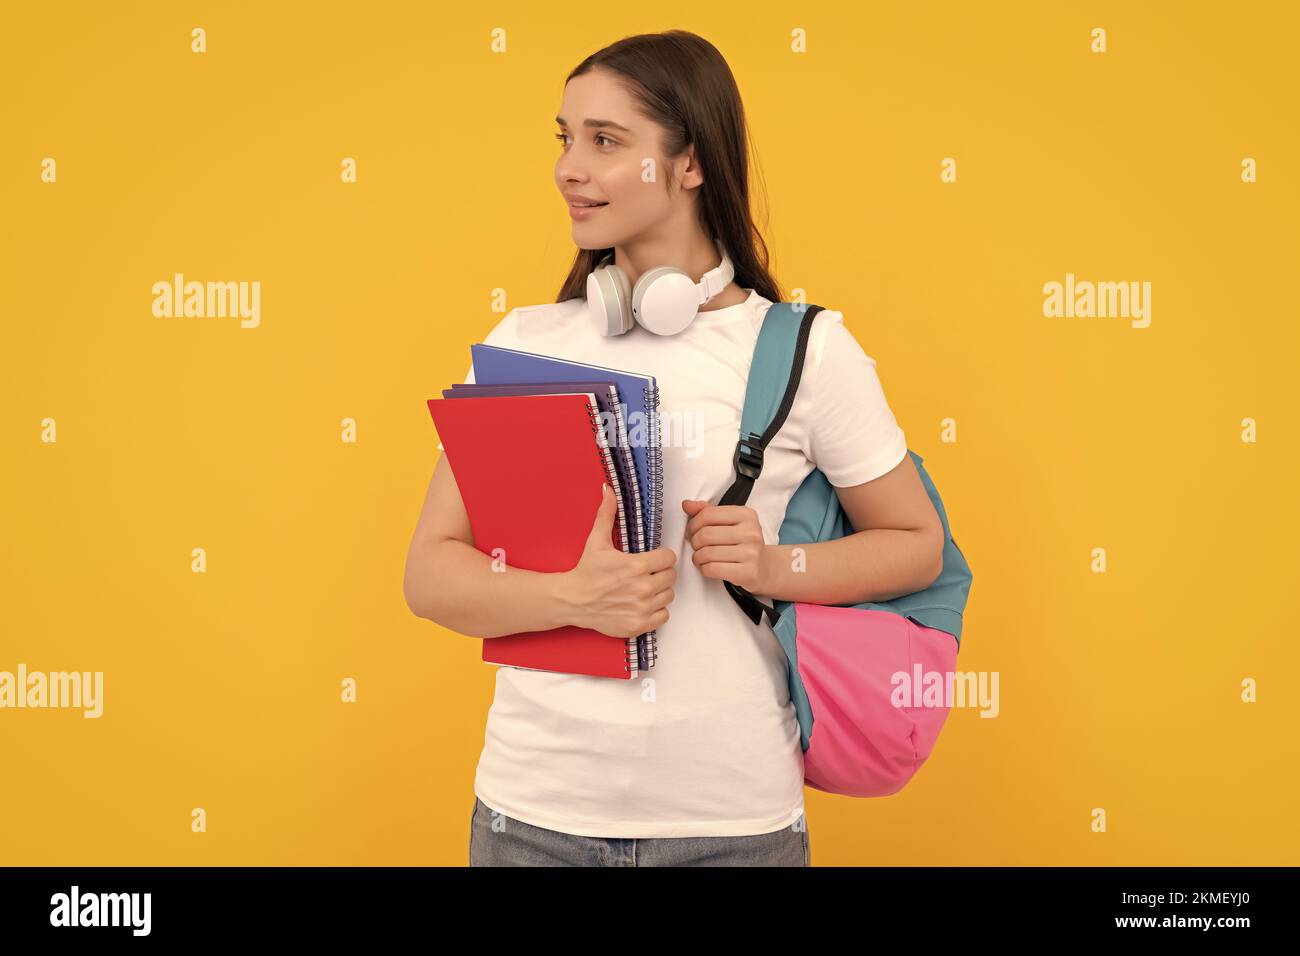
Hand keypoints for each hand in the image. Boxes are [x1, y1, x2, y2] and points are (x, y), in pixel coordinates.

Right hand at [561, 484, 677, 638]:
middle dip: (660, 573)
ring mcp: (642, 608)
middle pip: (671, 576)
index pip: (669, 558)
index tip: (651, 559)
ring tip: (643, 588)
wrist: (572, 601)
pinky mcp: (639, 624)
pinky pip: (664, 615)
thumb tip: (608, 489)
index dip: (661, 557)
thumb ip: (606, 514)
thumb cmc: (586, 571)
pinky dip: (656, 610)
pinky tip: (643, 604)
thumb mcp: (596, 541)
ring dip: (660, 591)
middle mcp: (642, 588)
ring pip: (669, 595)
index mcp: (636, 565)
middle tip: (646, 573)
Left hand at [681, 498, 773, 593]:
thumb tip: (686, 504)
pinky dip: (704, 569)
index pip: (708, 514)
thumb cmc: (741, 542)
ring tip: (701, 557)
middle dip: (694, 542)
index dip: (693, 524)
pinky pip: (712, 569)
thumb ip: (707, 511)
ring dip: (697, 557)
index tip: (692, 531)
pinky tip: (708, 567)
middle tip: (696, 546)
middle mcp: (751, 532)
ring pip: (706, 553)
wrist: (764, 567)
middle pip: (705, 535)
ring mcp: (751, 553)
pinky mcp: (748, 572)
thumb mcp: (728, 522)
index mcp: (746, 514)